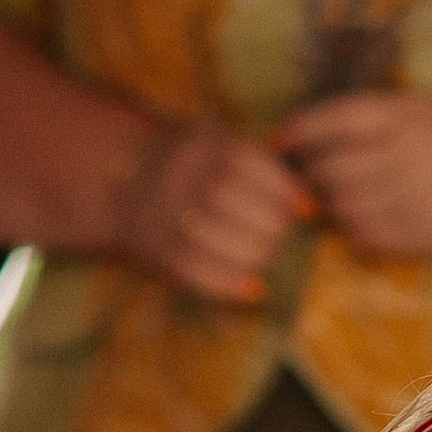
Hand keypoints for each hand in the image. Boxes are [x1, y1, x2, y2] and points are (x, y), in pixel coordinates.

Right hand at [114, 119, 309, 302]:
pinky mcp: (153, 247)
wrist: (123, 179)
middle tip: (283, 236)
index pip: (247, 162)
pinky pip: (191, 269)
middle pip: (229, 197)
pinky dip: (228, 283)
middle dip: (271, 225)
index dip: (285, 190)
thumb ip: (260, 166)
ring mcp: (161, 210)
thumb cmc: (195, 165)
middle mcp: (176, 172)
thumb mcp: (221, 144)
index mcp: (199, 142)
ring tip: (267, 256)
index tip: (306, 209)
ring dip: (253, 254)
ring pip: (209, 234)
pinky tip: (253, 289)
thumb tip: (308, 204)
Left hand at [280, 93, 431, 259]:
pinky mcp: (415, 232)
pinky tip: (361, 212)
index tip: (281, 138)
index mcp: (405, 118)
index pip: (339, 121)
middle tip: (308, 171)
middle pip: (335, 169)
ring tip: (336, 192)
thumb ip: (365, 118)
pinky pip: (364, 233)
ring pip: (344, 205)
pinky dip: (351, 224)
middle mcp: (408, 157)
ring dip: (330, 200)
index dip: (304, 130)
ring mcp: (412, 199)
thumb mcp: (413, 108)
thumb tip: (300, 132)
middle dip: (313, 171)